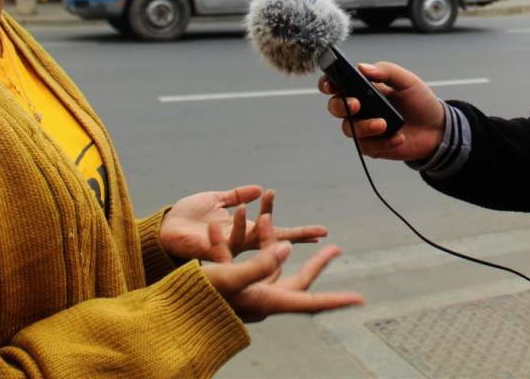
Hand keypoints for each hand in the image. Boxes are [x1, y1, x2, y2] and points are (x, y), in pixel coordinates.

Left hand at [160, 185, 326, 262]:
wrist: (163, 227)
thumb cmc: (187, 216)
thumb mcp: (216, 200)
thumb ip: (237, 195)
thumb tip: (258, 188)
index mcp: (244, 231)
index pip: (277, 232)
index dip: (299, 233)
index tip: (322, 233)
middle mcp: (241, 242)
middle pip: (275, 241)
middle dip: (297, 237)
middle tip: (322, 234)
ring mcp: (229, 248)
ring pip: (255, 238)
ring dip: (263, 216)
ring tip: (269, 195)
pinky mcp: (214, 249)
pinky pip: (231, 239)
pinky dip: (238, 223)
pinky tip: (241, 208)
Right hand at [202, 221, 363, 322]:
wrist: (169, 310)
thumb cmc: (197, 296)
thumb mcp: (228, 278)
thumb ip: (259, 264)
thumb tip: (287, 248)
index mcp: (266, 302)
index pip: (309, 303)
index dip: (334, 300)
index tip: (360, 300)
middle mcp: (260, 298)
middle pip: (298, 280)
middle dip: (316, 263)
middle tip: (335, 248)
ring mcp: (247, 292)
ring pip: (272, 265)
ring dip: (272, 239)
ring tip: (271, 217)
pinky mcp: (234, 284)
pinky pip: (248, 261)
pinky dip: (246, 241)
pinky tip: (234, 221)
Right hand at [319, 61, 445, 161]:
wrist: (436, 128)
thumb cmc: (419, 101)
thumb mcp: (407, 80)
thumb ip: (386, 71)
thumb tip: (362, 67)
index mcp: (363, 88)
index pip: (337, 84)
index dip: (328, 83)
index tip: (331, 85)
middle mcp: (360, 108)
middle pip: (335, 107)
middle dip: (341, 105)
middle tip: (357, 104)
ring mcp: (364, 128)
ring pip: (349, 128)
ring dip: (364, 126)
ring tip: (383, 124)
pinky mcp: (372, 146)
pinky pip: (367, 146)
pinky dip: (383, 142)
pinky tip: (399, 137)